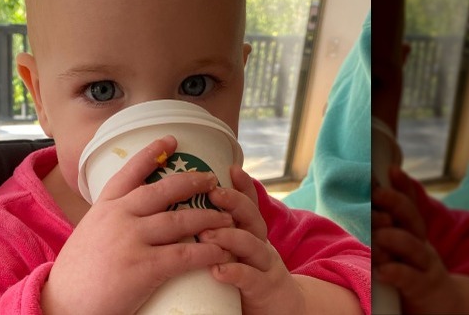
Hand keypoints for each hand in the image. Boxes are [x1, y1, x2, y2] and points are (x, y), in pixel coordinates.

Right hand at [42, 136, 233, 314]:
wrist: (62, 305)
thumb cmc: (76, 276)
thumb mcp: (89, 234)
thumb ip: (110, 221)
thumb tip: (131, 214)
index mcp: (104, 208)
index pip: (129, 172)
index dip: (151, 153)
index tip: (170, 139)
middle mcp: (118, 216)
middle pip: (163, 190)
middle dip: (191, 182)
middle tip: (212, 179)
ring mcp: (131, 240)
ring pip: (180, 220)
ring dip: (209, 217)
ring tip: (227, 218)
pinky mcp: (144, 267)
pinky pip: (184, 254)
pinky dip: (208, 252)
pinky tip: (222, 252)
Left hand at [200, 165, 304, 313]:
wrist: (279, 309)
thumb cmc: (247, 275)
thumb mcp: (236, 249)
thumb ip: (220, 230)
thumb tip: (189, 209)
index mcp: (251, 232)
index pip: (248, 204)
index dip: (242, 186)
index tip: (230, 168)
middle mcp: (260, 244)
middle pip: (252, 217)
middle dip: (235, 203)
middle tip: (213, 193)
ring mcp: (264, 266)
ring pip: (252, 245)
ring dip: (229, 237)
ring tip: (207, 234)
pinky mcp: (264, 289)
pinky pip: (250, 278)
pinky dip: (235, 272)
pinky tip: (218, 270)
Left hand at [372, 167, 458, 313]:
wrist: (438, 303)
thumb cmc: (408, 267)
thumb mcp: (399, 242)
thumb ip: (385, 222)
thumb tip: (365, 193)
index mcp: (412, 230)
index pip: (408, 203)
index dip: (402, 186)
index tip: (390, 169)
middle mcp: (420, 242)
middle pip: (412, 218)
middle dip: (396, 204)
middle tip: (377, 194)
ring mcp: (423, 264)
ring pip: (413, 247)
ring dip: (395, 238)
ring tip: (378, 235)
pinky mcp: (422, 287)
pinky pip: (410, 278)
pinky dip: (397, 272)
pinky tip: (382, 270)